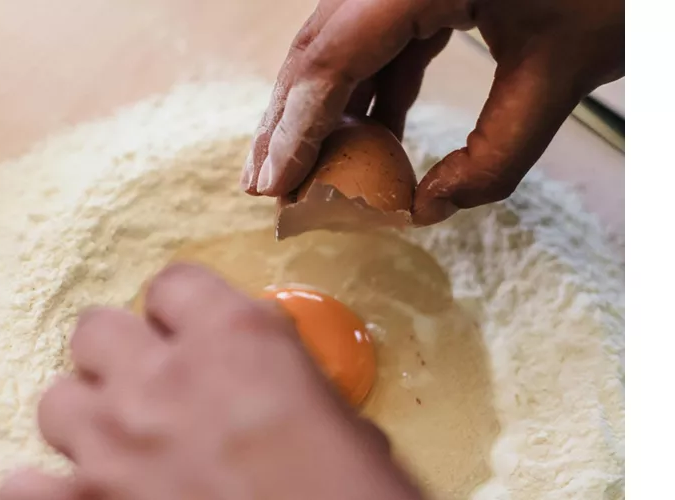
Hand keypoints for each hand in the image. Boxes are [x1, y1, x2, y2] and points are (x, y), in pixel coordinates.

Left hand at [0, 263, 419, 499]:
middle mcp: (162, 378)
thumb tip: (263, 381)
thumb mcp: (336, 415)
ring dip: (87, 416)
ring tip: (115, 441)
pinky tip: (68, 493)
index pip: (175, 283)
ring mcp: (114, 448)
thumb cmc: (352, 493)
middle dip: (120, 352)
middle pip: (97, 329)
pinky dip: (41, 487)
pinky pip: (22, 485)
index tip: (187, 329)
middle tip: (149, 383)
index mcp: (234, 339)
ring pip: (57, 398)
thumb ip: (279, 378)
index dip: (180, 308)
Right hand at [240, 0, 623, 224]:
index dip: (297, 127)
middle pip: (318, 48)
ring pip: (338, 46)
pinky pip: (377, 43)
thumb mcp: (557, 76)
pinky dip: (367, 94)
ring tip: (297, 170)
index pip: (333, 56)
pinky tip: (363, 140)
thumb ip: (495, 157)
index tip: (274, 183)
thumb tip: (427, 208)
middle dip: (288, 122)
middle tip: (265, 184)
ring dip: (320, 111)